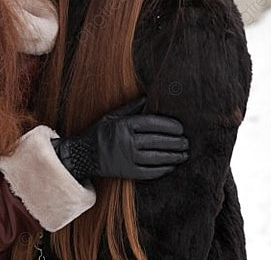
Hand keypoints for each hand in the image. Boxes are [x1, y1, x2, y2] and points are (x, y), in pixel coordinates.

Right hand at [53, 98, 188, 181]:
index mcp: (124, 125)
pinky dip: (163, 169)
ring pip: (157, 157)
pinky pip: (150, 172)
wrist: (83, 156)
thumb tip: (148, 97)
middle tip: (187, 142)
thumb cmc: (99, 133)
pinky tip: (172, 166)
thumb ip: (131, 108)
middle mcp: (127, 142)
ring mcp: (127, 158)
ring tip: (184, 154)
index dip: (169, 125)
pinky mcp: (127, 172)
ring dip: (173, 156)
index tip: (181, 128)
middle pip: (158, 141)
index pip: (153, 124)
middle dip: (175, 142)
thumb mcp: (111, 116)